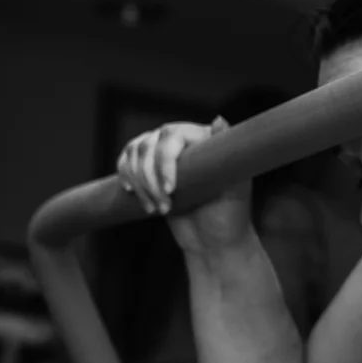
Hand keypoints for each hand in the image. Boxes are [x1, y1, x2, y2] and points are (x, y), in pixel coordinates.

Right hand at [116, 117, 254, 253]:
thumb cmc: (229, 216)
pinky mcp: (149, 171)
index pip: (173, 136)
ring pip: (135, 153)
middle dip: (150, 178)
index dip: (165, 161)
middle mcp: (183, 142)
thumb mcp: (236, 189)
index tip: (170, 190)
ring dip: (140, 183)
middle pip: (149, 144)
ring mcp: (164, 155)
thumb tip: (220, 119)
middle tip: (163, 209)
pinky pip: (127, 161)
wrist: (213, 242)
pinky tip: (132, 192)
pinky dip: (125, 176)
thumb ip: (230, 159)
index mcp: (205, 140)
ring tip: (155, 210)